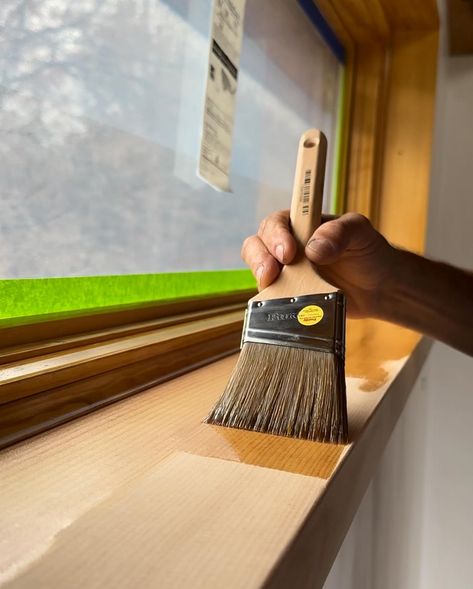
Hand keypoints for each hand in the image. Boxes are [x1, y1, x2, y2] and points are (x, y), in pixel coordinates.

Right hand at [241, 211, 396, 317]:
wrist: (380, 289)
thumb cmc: (369, 253)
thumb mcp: (360, 233)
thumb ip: (339, 232)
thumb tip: (312, 248)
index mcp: (302, 225)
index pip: (276, 222)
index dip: (275, 235)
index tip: (288, 252)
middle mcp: (288, 245)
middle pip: (258, 244)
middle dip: (260, 257)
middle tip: (272, 272)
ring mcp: (286, 272)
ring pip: (258, 269)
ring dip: (259, 276)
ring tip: (270, 286)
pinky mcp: (287, 296)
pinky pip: (269, 296)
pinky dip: (268, 300)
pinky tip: (279, 305)